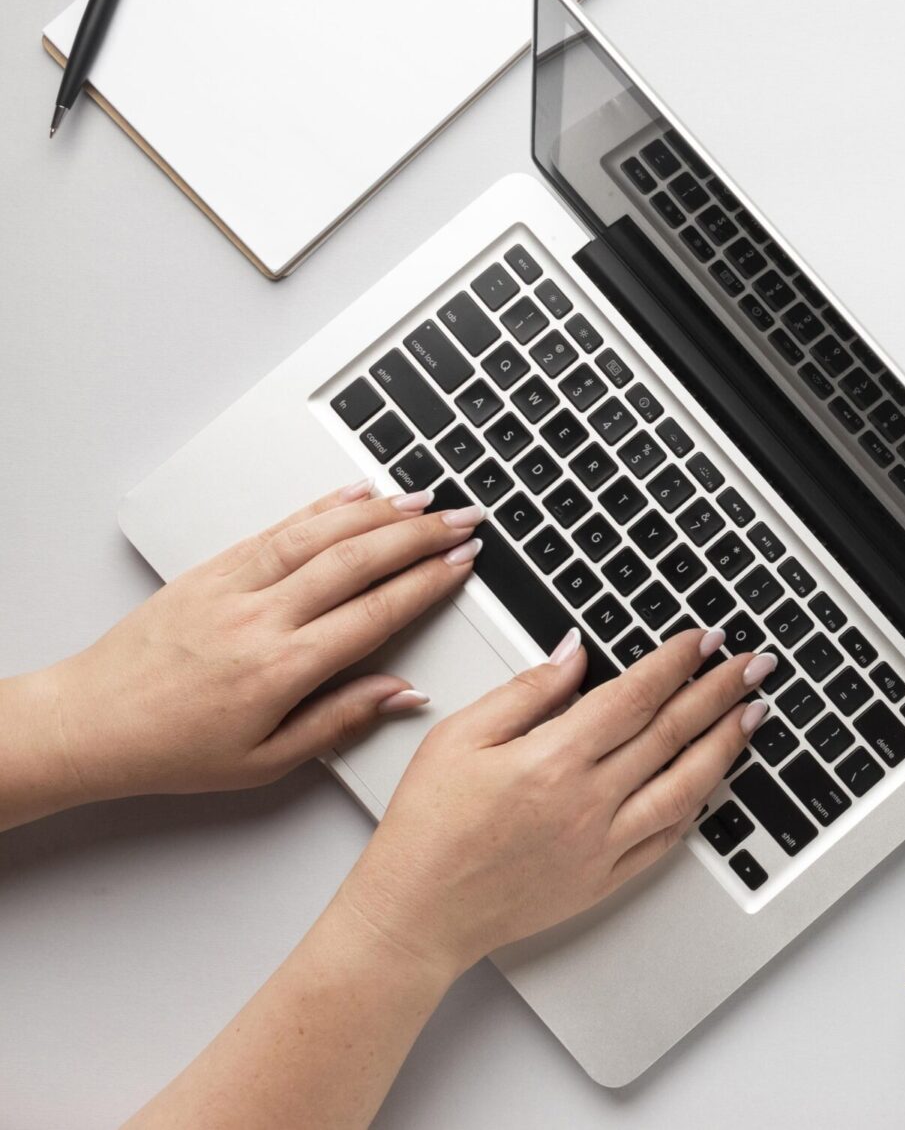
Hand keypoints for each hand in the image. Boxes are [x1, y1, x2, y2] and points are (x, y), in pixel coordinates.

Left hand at [0, 481, 484, 826]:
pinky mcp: (212, 568)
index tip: (462, 564)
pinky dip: (323, 506)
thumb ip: (341, 722)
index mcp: (281, 669)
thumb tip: (403, 693)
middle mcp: (261, 618)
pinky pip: (278, 527)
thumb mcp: (266, 761)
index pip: (375, 613)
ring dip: (380, 512)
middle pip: (357, 561)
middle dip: (420, 536)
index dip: (427, 583)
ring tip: (424, 500)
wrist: (90, 722)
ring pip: (320, 534)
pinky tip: (356, 493)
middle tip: (464, 521)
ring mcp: (234, 585)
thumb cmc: (173, 748)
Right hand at [333, 626, 775, 975]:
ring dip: (725, 746)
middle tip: (754, 666)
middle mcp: (588, 802)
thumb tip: (576, 653)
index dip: (678, 662)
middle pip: (672, 734)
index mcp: (553, 759)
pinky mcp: (603, 880)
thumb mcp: (458, 737)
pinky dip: (694, 806)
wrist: (415, 915)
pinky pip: (665, 838)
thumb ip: (526, 690)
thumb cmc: (426, 828)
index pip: (636, 695)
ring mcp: (602, 845)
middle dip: (721, 692)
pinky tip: (711, 783)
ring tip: (752, 716)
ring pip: (684, 786)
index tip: (706, 639)